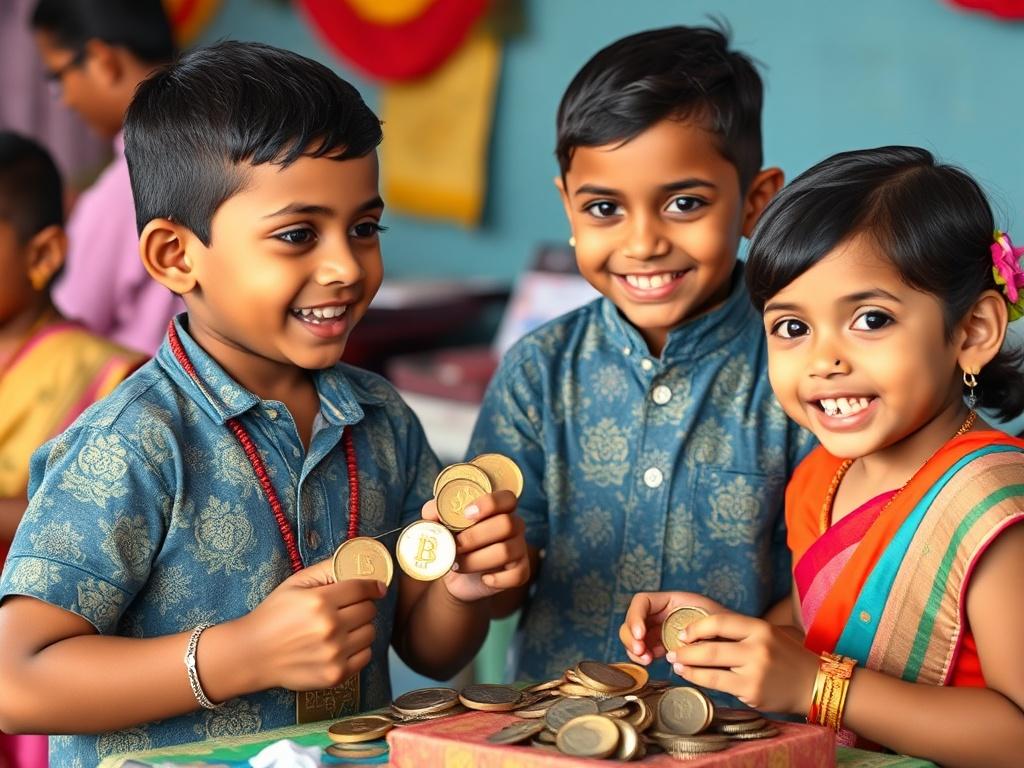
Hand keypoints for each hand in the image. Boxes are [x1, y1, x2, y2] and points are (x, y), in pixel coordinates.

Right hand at [238, 558, 384, 691]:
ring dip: (361, 628)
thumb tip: (358, 565)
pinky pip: (366, 656)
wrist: (252, 654)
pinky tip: (343, 645)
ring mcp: (334, 654)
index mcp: (320, 601)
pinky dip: (359, 649)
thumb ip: (327, 569)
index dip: (372, 585)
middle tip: (350, 608)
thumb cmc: (274, 615)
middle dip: (363, 605)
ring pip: (370, 632)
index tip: (377, 588)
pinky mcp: (335, 675)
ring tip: (344, 627)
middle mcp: (330, 628)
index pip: (362, 588)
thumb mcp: (295, 583)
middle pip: (369, 610)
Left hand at [421, 490, 528, 602]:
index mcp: (499, 508)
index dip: (489, 503)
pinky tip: (484, 578)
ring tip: (458, 564)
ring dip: (476, 560)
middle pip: (506, 524)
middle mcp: (514, 525)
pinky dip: (497, 579)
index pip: (507, 498)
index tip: (466, 514)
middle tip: (455, 545)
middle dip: (475, 536)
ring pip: (506, 551)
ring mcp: (520, 548)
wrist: (455, 572)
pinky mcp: (521, 571)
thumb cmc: (452, 540)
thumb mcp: (440, 524)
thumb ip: (435, 512)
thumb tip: (433, 510)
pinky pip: (516, 575)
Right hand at [619, 592, 727, 664]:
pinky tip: (650, 661)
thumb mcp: (712, 619)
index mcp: (670, 601)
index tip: (641, 634)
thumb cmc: (726, 625)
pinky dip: (642, 656)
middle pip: (633, 619)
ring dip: (634, 648)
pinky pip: (643, 649)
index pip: (642, 601)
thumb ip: (696, 627)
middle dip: (630, 636)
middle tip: (640, 651)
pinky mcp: (660, 646)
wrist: (734, 641)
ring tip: (646, 659)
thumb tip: (681, 640)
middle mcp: (661, 614)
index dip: (636, 616)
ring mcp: (659, 630)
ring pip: (634, 636)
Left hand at [669, 611, 819, 712]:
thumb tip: (701, 632)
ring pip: (710, 668)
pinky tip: (692, 677)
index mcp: (760, 628)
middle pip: (710, 647)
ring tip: (677, 665)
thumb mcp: (769, 635)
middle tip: (673, 651)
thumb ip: (740, 632)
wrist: (815, 685)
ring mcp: (755, 672)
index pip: (719, 621)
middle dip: (685, 650)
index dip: (696, 627)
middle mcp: (757, 648)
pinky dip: (700, 680)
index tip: (683, 633)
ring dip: (688, 667)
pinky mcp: (752, 692)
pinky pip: (718, 685)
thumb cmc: (787, 658)